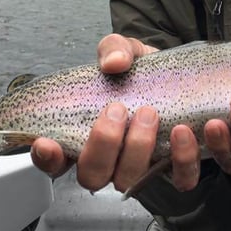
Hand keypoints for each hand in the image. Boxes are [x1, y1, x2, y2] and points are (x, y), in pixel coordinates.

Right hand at [31, 34, 200, 192]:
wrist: (179, 76)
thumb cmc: (141, 71)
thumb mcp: (124, 52)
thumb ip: (114, 50)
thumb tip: (114, 63)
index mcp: (83, 135)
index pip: (55, 160)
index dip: (47, 158)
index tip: (46, 142)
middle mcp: (109, 160)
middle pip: (92, 176)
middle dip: (103, 145)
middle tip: (117, 110)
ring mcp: (140, 168)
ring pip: (130, 180)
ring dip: (138, 150)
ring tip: (150, 114)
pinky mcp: (175, 168)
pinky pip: (180, 179)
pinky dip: (183, 160)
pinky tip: (184, 132)